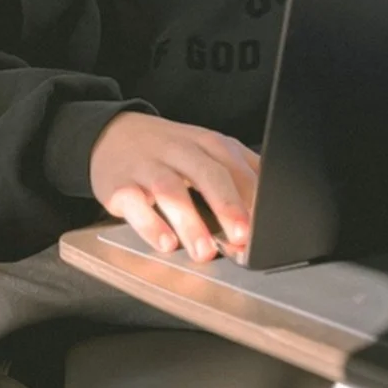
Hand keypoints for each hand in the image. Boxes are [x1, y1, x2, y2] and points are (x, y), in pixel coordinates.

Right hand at [89, 112, 259, 261]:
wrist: (112, 135)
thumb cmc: (170, 153)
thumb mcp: (207, 153)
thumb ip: (240, 176)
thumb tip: (274, 209)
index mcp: (210, 144)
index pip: (238, 170)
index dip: (253, 201)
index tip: (266, 230)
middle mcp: (181, 151)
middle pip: (209, 175)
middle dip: (228, 206)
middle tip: (241, 237)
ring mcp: (149, 166)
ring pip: (171, 191)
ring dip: (190, 223)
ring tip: (204, 251)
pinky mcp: (120, 185)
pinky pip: (135, 204)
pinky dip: (150, 225)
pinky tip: (164, 243)